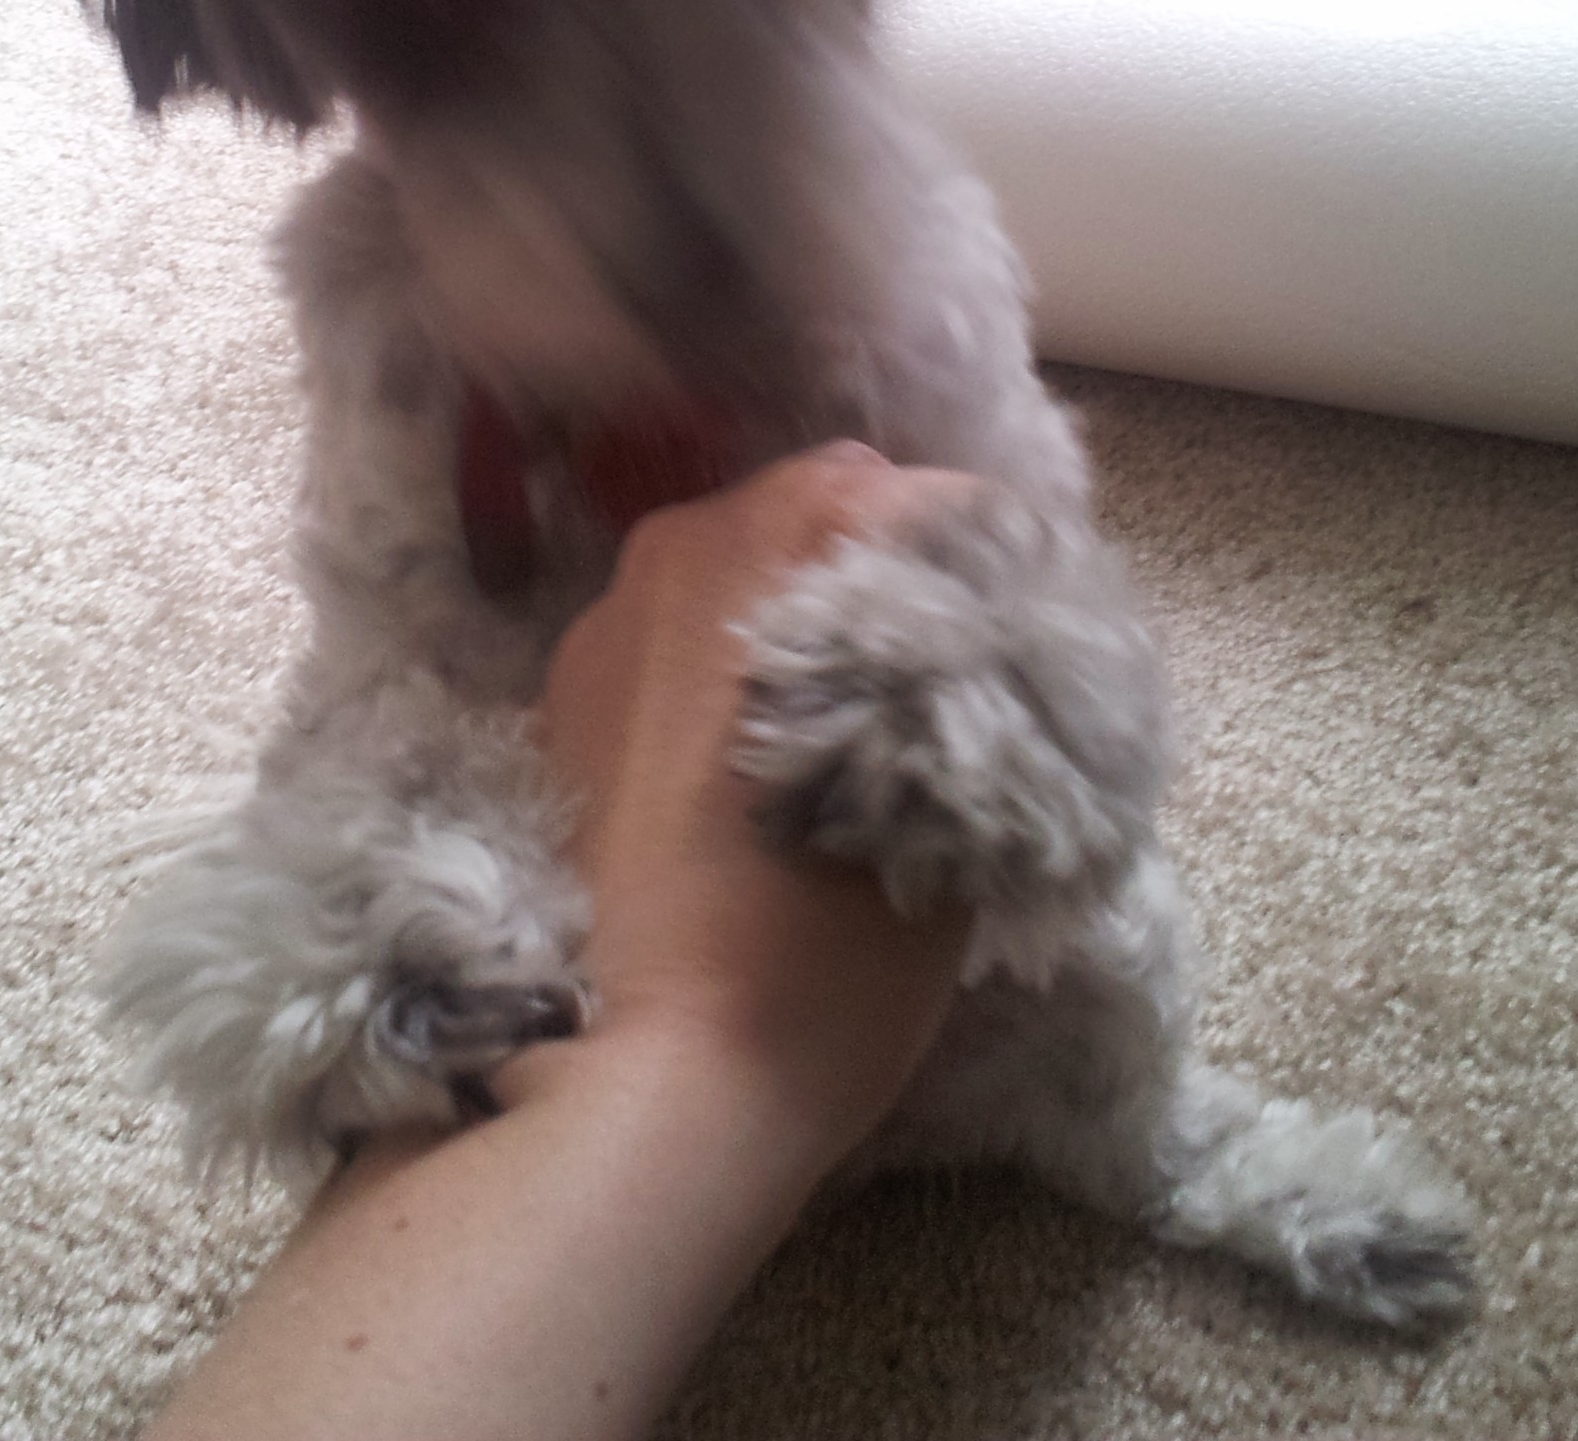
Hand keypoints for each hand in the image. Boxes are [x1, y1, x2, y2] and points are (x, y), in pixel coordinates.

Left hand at [508, 442, 982, 1170]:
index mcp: (805, 532)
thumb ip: (970, 682)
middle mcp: (691, 540)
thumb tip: (986, 646)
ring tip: (840, 732)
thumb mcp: (960, 803)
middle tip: (934, 682)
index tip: (1021, 643)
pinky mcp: (555, 693)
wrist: (651, 1075)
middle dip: (883, 575)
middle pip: (823, 513)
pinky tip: (748, 773)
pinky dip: (716, 679)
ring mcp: (607, 615)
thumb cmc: (832, 946)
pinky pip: (667, 645)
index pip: (935, 503)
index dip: (990, 569)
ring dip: (793, 621)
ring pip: (735, 573)